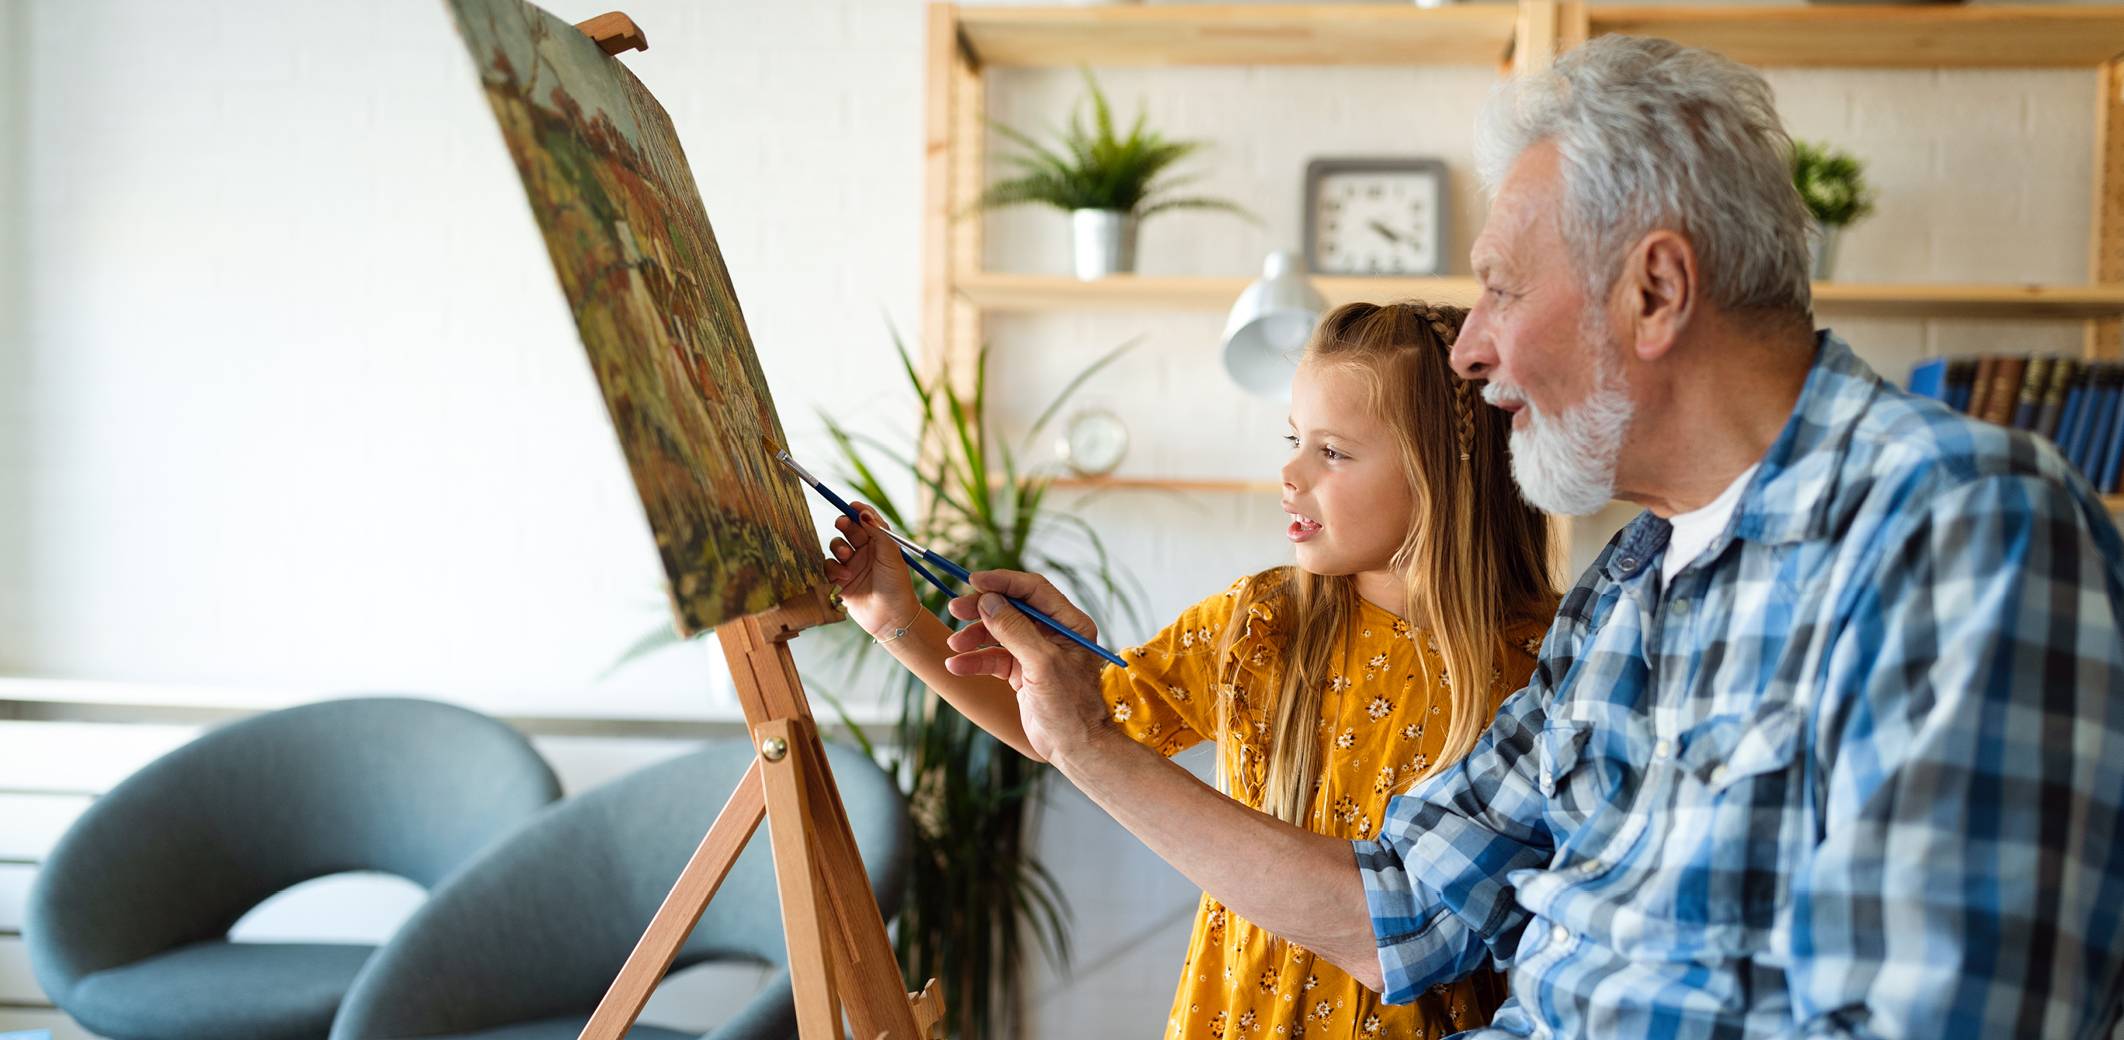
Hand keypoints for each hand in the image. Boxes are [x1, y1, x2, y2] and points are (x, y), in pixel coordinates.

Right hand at [820, 503, 919, 637]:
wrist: (891, 618)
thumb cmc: (897, 586)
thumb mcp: (891, 555)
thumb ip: (878, 532)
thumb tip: (863, 511)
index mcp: (880, 543)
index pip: (867, 520)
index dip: (858, 511)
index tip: (852, 506)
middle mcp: (865, 552)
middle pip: (849, 529)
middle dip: (844, 523)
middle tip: (843, 522)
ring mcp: (851, 565)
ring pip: (836, 545)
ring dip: (839, 547)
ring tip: (847, 556)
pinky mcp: (840, 581)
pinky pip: (828, 566)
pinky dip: (834, 568)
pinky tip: (844, 577)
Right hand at [942, 570, 1112, 762]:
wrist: (1074, 747)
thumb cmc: (1070, 707)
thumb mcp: (1041, 664)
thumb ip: (1015, 630)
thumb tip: (989, 601)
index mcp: (1069, 623)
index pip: (1033, 590)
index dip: (1003, 582)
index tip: (974, 581)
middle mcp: (1053, 633)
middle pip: (1011, 608)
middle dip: (982, 608)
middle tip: (955, 609)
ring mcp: (1035, 652)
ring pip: (998, 632)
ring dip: (974, 636)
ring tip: (954, 645)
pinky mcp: (1021, 672)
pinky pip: (993, 658)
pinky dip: (975, 660)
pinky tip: (957, 666)